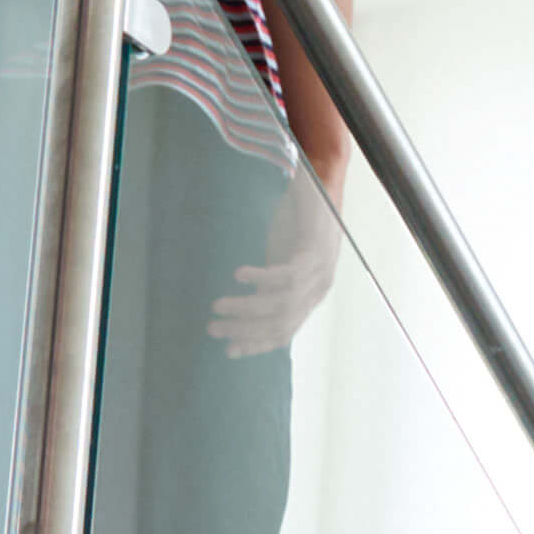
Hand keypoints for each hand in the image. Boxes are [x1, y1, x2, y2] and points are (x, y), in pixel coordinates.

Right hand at [212, 187, 337, 355]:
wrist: (319, 182)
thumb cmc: (296, 221)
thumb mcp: (281, 258)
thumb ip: (268, 284)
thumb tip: (238, 307)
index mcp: (310, 296)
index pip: (284, 332)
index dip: (256, 343)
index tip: (228, 350)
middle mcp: (318, 289)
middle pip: (282, 323)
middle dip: (245, 330)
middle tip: (213, 328)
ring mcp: (321, 270)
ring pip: (282, 303)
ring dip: (247, 307)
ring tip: (218, 306)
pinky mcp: (317, 250)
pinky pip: (288, 274)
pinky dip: (261, 278)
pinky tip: (239, 276)